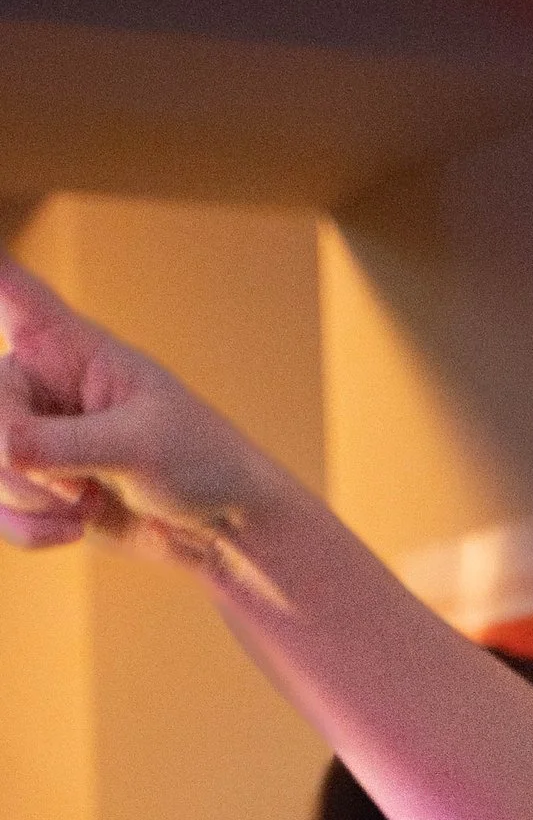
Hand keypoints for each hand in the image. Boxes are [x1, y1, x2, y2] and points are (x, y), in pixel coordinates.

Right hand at [0, 258, 278, 579]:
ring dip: (30, 499)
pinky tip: (73, 530)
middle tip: (75, 485)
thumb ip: (64, 443)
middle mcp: (38, 382)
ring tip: (88, 503)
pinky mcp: (35, 486)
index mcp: (66, 344)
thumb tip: (1, 447)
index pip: (11, 289)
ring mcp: (31, 435)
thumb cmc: (199, 461)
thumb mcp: (139, 445)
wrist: (222, 527)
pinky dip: (28, 528)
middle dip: (16, 457)